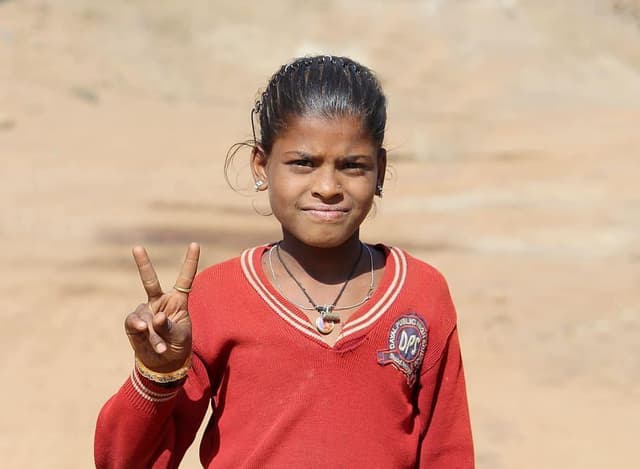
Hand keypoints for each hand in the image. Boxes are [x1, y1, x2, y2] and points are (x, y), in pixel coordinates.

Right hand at [124, 242, 199, 372]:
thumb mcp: (180, 337)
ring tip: (161, 346)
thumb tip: (156, 317)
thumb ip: (169, 327)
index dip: (190, 262)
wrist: (163, 362)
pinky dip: (140, 330)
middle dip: (143, 264)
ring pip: (145, 315)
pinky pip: (134, 322)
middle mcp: (160, 301)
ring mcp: (145, 311)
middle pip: (149, 280)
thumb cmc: (177, 345)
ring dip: (153, 332)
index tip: (194, 244)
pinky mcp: (133, 323)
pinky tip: (144, 334)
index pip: (185, 278)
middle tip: (136, 247)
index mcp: (178, 300)